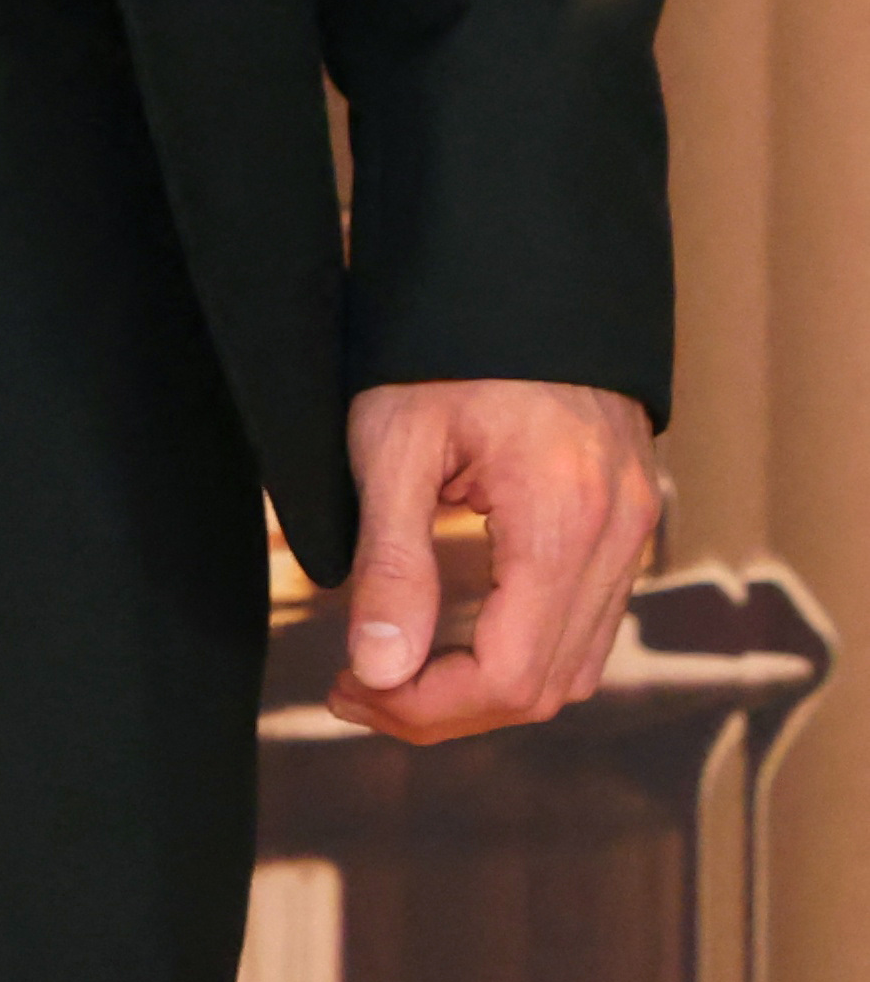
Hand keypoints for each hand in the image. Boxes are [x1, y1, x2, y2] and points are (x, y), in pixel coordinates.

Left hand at [329, 377, 662, 739]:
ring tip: (388, 672)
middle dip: (444, 708)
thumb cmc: (442, 346)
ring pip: (573, 668)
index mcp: (561, 522)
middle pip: (544, 689)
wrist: (515, 273)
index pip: (508, 677)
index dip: (425, 708)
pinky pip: (586, 624)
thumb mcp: (392, 445)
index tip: (348, 692)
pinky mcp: (626, 522)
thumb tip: (378, 671)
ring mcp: (633, 533)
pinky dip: (521, 651)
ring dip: (483, 689)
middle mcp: (617, 539)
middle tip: (352, 691)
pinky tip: (449, 636)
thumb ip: (392, 564)